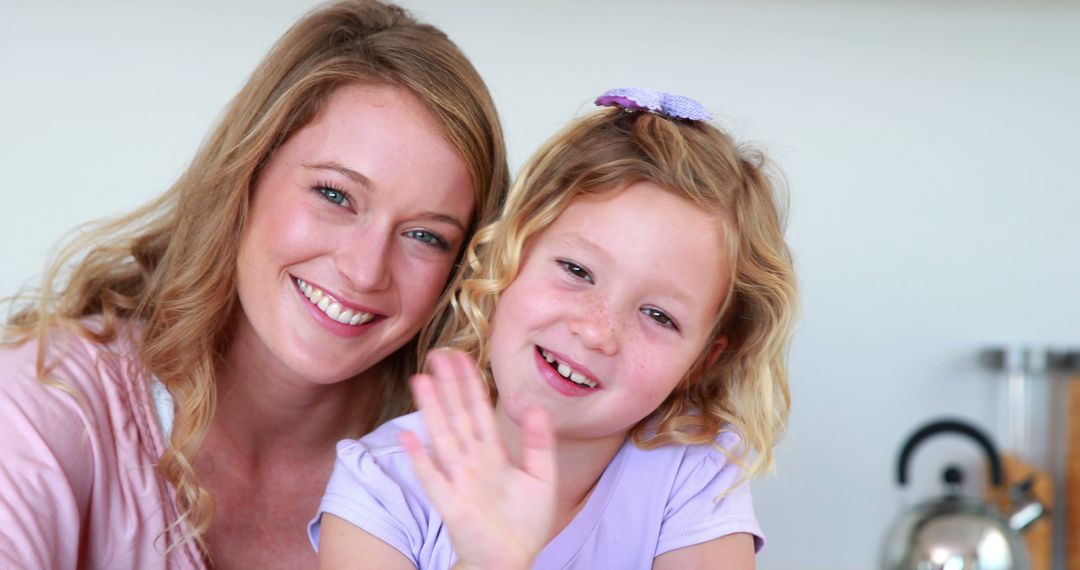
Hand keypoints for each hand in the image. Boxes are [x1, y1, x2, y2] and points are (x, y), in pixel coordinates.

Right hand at [401, 349, 555, 569]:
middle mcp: (473, 461)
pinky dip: (421, 459)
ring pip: (443, 437)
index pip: (479, 410)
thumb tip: (535, 406)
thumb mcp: (542, 477)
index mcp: (494, 453)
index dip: (470, 383)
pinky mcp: (451, 504)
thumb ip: (539, 442)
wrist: (512, 560)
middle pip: (458, 415)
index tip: (461, 356)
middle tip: (436, 353)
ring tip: (420, 380)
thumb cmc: (525, 522)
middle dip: (447, 385)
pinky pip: (433, 478)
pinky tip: (409, 437)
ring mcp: (459, 480)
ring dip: (431, 410)